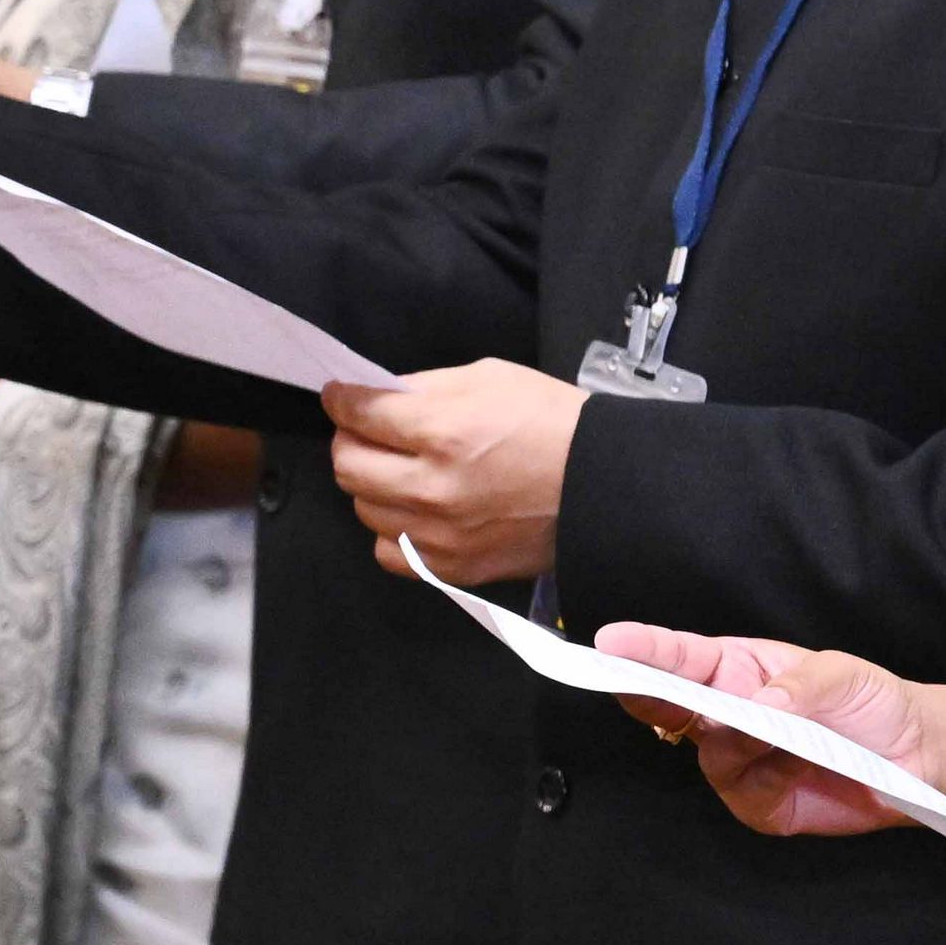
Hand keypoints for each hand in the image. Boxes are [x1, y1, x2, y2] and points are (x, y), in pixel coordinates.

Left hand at [323, 362, 584, 581]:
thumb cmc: (555, 423)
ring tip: (402, 471)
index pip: (360, 414)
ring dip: (373, 484)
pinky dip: (393, 529)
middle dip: (351, 440)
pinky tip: (417, 512)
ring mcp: (438, 533)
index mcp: (444, 430)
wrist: (604, 487)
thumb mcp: (493, 378)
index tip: (341, 396)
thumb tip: (381, 397)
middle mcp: (432, 487)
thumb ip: (428, 387)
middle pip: (347, 465)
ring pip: (363, 508)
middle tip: (370, 432)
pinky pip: (388, 551)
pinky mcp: (451, 567)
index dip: (343, 399)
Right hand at [591, 623, 932, 837]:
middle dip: (649, 694)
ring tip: (786, 734)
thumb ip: (802, 685)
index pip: (682, 658)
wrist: (914, 757)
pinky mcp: (760, 805)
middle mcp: (729, 714)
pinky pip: (746, 796)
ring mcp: (740, 763)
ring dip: (739, 742)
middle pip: (673, 706)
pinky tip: (801, 767)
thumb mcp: (844, 674)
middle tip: (630, 684)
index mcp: (741, 669)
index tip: (610, 642)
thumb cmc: (872, 701)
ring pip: (711, 753)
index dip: (644, 650)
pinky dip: (770, 781)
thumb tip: (758, 705)